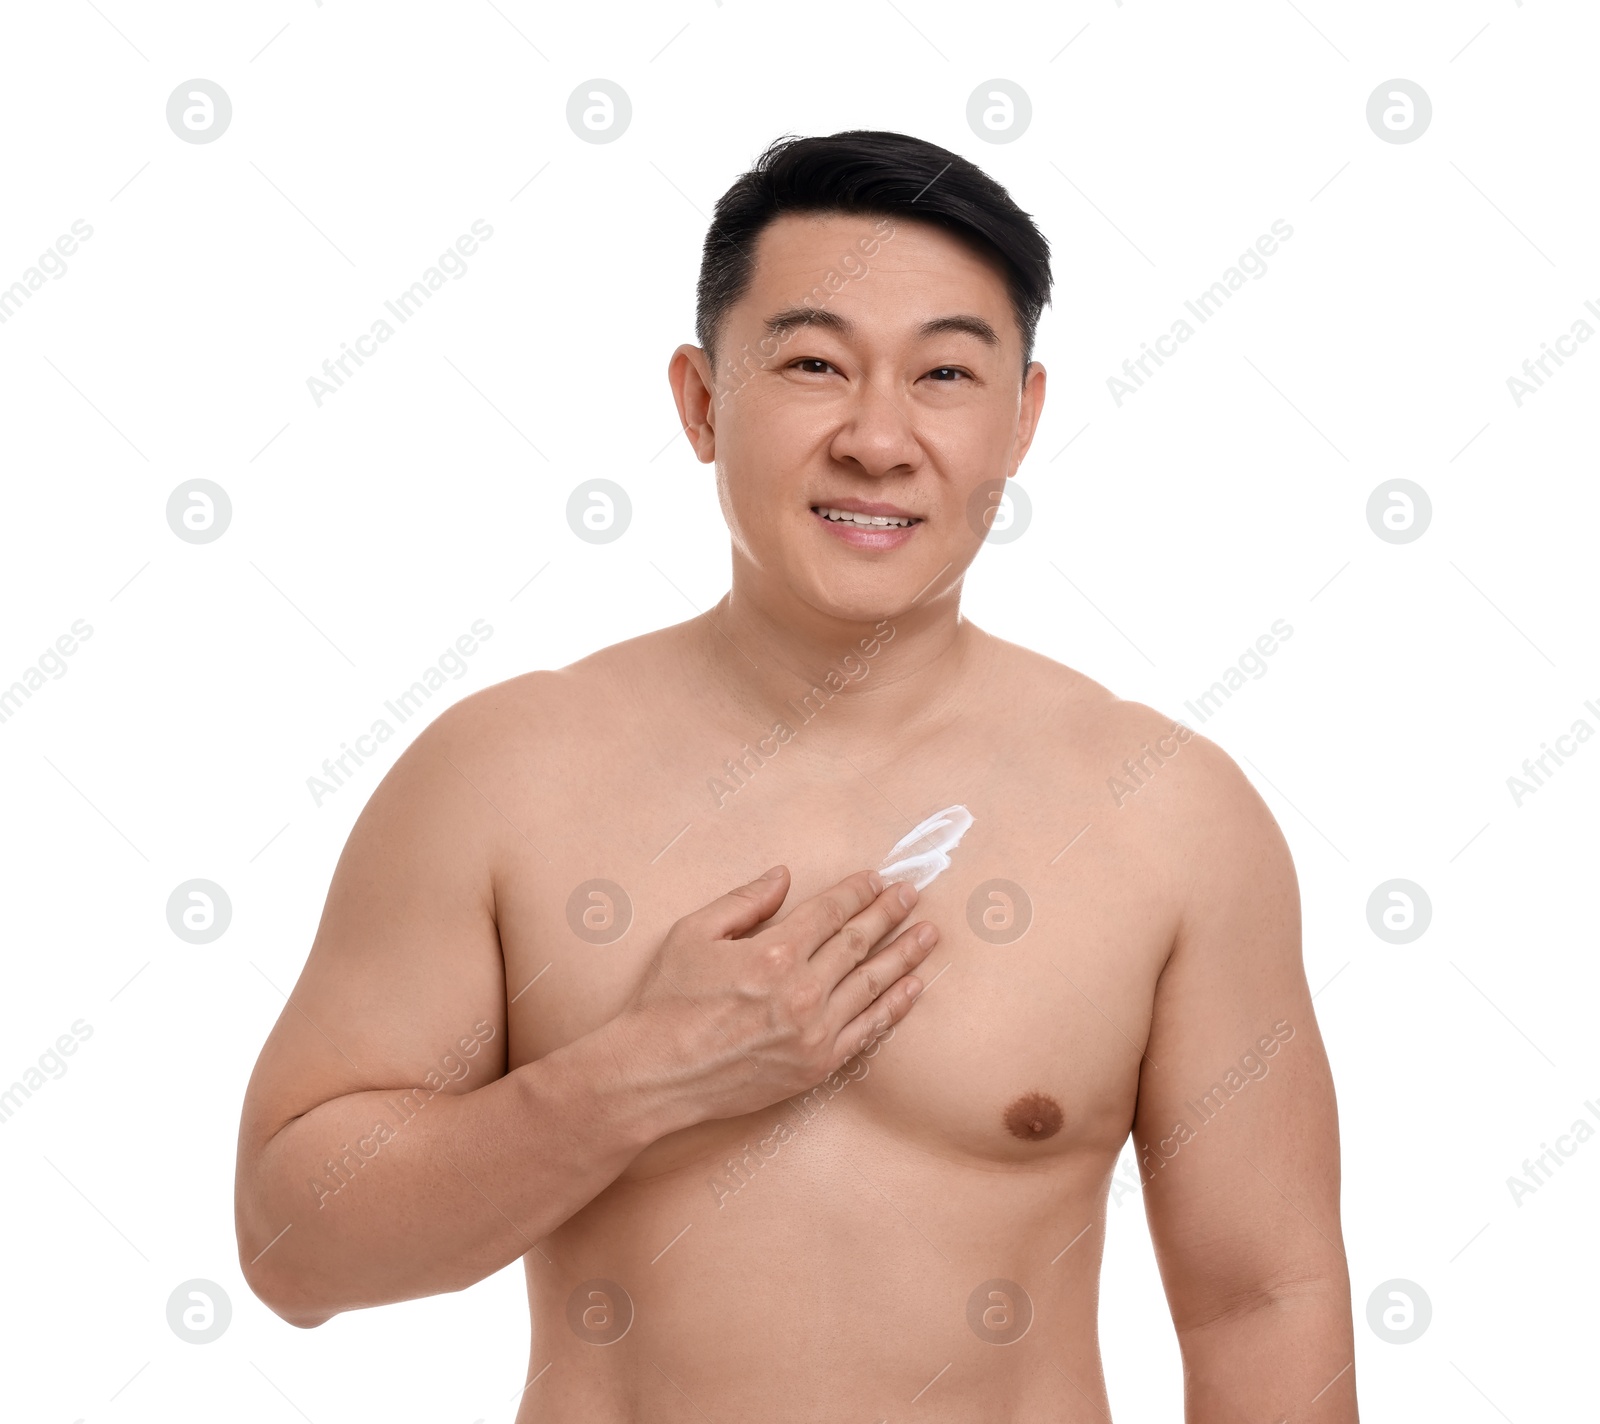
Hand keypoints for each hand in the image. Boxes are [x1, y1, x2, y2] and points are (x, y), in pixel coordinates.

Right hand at [617, 866, 936, 1124]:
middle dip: (890, 913)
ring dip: (905, 955)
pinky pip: (868, 1029)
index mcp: (773, 952)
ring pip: (873, 983)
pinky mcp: (817, 1065)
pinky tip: (912, 987)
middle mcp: (801, 990)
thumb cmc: (667, 1001)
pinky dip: (895, 1006)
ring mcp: (814, 1031)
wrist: (655, 1074)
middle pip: (858, 941)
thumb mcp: (694, 932)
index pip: (830, 912)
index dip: (857, 891)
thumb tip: (784, 876)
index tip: (877, 879)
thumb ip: (745, 900)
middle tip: (913, 895)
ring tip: (929, 935)